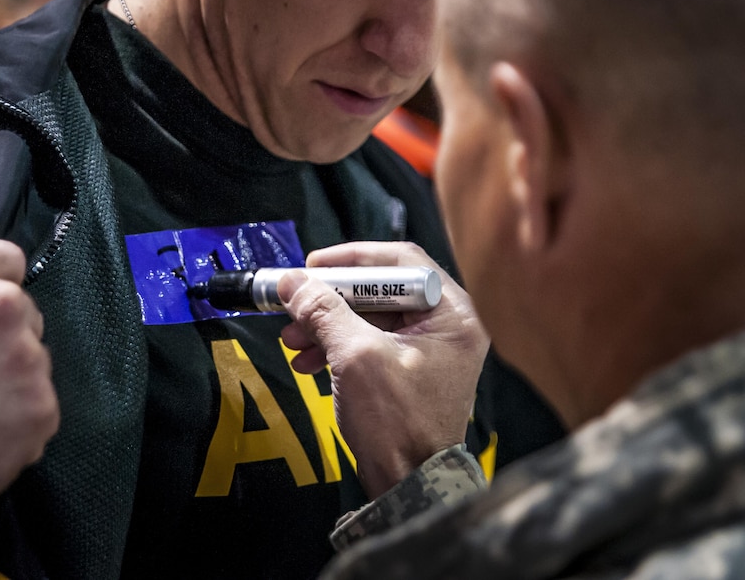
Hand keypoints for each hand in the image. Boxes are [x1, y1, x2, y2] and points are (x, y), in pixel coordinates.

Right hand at [279, 241, 487, 497]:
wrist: (409, 486)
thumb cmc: (397, 422)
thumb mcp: (356, 357)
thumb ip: (324, 311)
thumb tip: (291, 281)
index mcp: (453, 313)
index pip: (401, 260)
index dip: (352, 259)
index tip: (312, 266)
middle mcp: (447, 324)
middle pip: (381, 288)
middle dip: (331, 298)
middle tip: (294, 303)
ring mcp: (429, 348)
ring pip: (369, 316)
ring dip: (326, 324)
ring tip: (291, 339)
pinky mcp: (409, 369)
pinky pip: (368, 342)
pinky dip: (335, 346)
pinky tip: (306, 361)